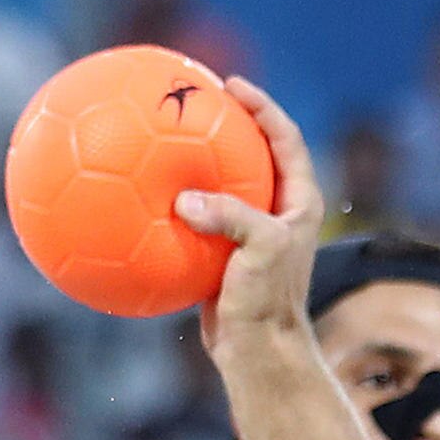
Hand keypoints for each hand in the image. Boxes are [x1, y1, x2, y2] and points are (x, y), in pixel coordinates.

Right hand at [175, 75, 328, 382]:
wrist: (258, 353)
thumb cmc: (268, 302)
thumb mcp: (260, 251)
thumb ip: (230, 217)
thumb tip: (184, 200)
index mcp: (299, 202)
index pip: (284, 138)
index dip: (262, 107)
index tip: (231, 85)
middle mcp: (278, 213)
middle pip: (253, 154)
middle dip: (226, 124)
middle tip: (194, 100)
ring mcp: (250, 234)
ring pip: (222, 186)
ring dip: (197, 163)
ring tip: (164, 138)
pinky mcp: (224, 254)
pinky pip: (197, 219)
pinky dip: (173, 205)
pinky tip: (141, 197)